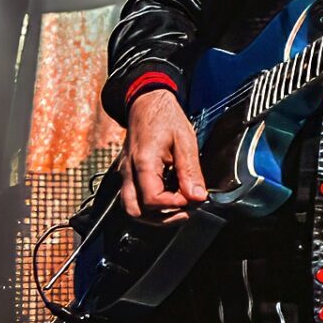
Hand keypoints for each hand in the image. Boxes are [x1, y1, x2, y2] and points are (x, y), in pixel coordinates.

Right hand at [117, 90, 207, 222]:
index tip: (193, 198)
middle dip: (162, 218)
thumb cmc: (165, 118)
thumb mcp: (185, 141)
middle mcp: (128, 172)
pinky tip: (169, 195)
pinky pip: (134, 197)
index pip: (153, 200)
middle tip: (185, 210)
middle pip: (136, 211)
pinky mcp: (128, 174)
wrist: (146, 104)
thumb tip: (197, 196)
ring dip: (155, 214)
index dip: (175, 205)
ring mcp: (125, 174)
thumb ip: (190, 171)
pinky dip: (151, 204)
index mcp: (143, 163)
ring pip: (132, 208)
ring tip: (179, 206)